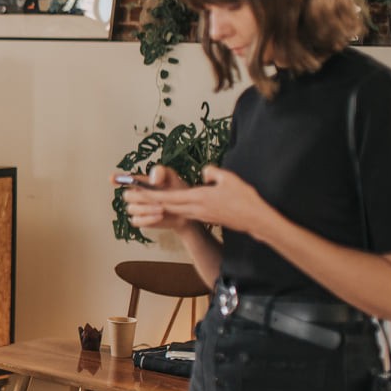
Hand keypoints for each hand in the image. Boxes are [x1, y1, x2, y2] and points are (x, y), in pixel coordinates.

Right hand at [112, 165, 192, 233]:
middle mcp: (135, 194)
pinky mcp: (141, 220)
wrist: (186, 210)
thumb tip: (153, 179)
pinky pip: (136, 221)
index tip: (112, 179)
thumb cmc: (176, 191)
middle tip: (157, 198)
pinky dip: (148, 219)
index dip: (116, 178)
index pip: (124, 179)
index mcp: (140, 181)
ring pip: (131, 209)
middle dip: (141, 197)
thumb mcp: (171, 177)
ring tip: (162, 208)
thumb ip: (161, 172)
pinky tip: (159, 216)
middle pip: (127, 195)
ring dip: (147, 209)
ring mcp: (136, 208)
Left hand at [139, 165, 272, 236]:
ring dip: (161, 206)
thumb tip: (204, 171)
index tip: (139, 192)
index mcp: (199, 198)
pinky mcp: (206, 218)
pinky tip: (172, 206)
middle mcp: (196, 209)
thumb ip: (213, 172)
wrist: (255, 219)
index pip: (170, 197)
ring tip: (149, 201)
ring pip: (176, 210)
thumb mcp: (229, 179)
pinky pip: (185, 213)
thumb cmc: (244, 198)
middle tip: (136, 197)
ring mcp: (201, 215)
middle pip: (168, 205)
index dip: (153, 195)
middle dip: (150, 201)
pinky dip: (175, 209)